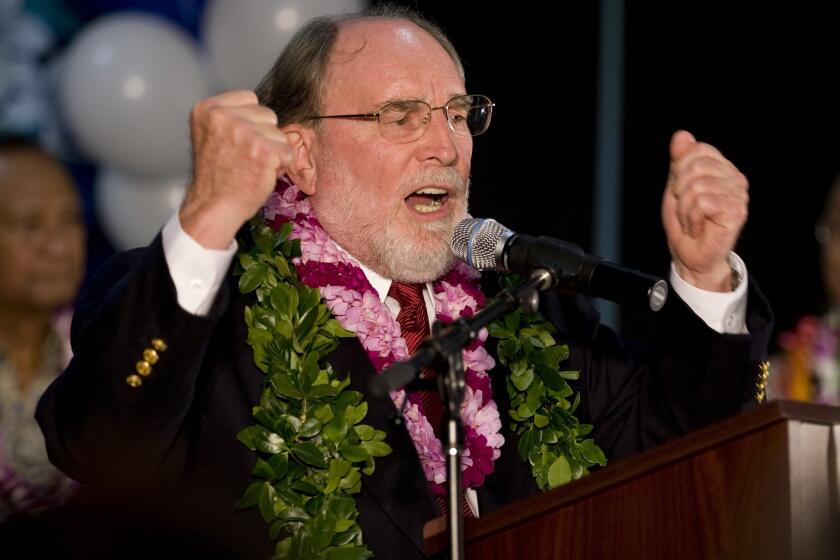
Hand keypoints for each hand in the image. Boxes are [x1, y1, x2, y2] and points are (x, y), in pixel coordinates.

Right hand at [179, 90, 293, 248]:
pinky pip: (288, 152)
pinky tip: (261, 174)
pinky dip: (281, 166)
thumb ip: (231, 118)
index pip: (250, 98)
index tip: (239, 141)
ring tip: (252, 166)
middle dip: (264, 135)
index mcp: (207, 109)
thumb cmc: (217, 176)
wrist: (213, 206)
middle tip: (246, 157)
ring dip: (273, 151)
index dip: (252, 121)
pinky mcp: (264, 150)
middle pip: (268, 114)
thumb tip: (262, 113)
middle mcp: (223, 117)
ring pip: (280, 133)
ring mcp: (244, 132)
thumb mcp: (212, 134)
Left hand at [661, 130, 748, 290]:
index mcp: (722, 168)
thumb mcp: (676, 187)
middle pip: (694, 167)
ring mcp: (738, 195)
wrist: (691, 256)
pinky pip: (702, 203)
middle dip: (680, 192)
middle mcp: (734, 178)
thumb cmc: (686, 223)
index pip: (697, 150)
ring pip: (696, 187)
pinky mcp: (736, 212)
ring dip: (685, 209)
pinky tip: (700, 227)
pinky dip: (692, 218)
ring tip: (694, 220)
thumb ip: (680, 161)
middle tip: (687, 210)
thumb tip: (682, 136)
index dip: (680, 172)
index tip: (682, 192)